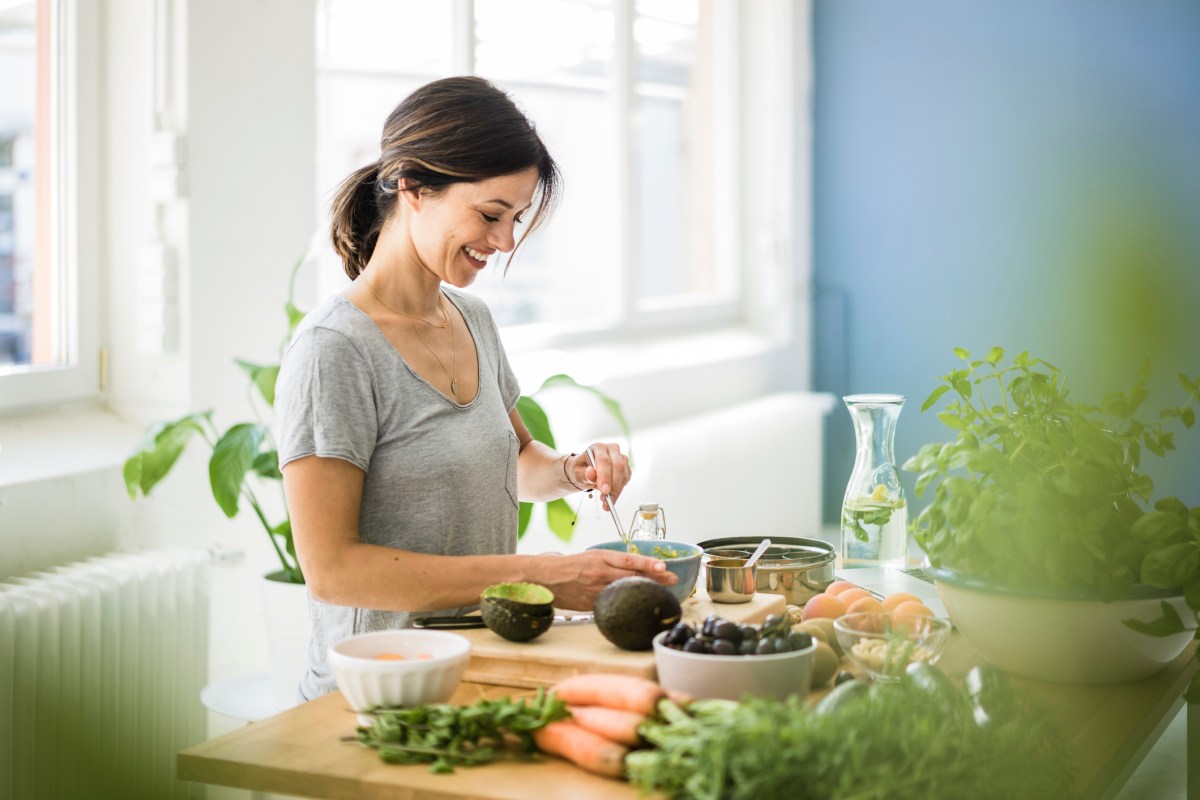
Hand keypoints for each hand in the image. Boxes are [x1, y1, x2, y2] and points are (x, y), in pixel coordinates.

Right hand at [535, 549, 676, 610]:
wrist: (545, 577)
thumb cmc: (569, 565)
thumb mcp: (592, 556)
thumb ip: (612, 562)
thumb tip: (635, 567)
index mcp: (600, 557)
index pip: (629, 559)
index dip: (648, 563)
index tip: (664, 565)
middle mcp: (600, 573)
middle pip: (633, 576)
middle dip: (655, 577)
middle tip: (673, 578)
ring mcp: (596, 590)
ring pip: (625, 590)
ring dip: (645, 590)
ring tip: (663, 590)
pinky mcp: (591, 604)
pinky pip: (612, 603)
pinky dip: (627, 602)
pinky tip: (638, 603)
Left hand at [570, 443, 630, 508]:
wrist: (585, 470)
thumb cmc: (581, 469)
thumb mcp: (578, 473)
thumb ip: (584, 474)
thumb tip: (591, 473)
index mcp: (598, 448)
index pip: (604, 461)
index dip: (605, 476)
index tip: (604, 491)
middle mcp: (612, 450)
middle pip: (618, 466)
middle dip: (614, 485)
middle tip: (607, 499)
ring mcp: (621, 458)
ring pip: (624, 474)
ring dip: (616, 490)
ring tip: (605, 501)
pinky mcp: (626, 467)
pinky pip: (626, 480)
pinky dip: (619, 490)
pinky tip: (610, 496)